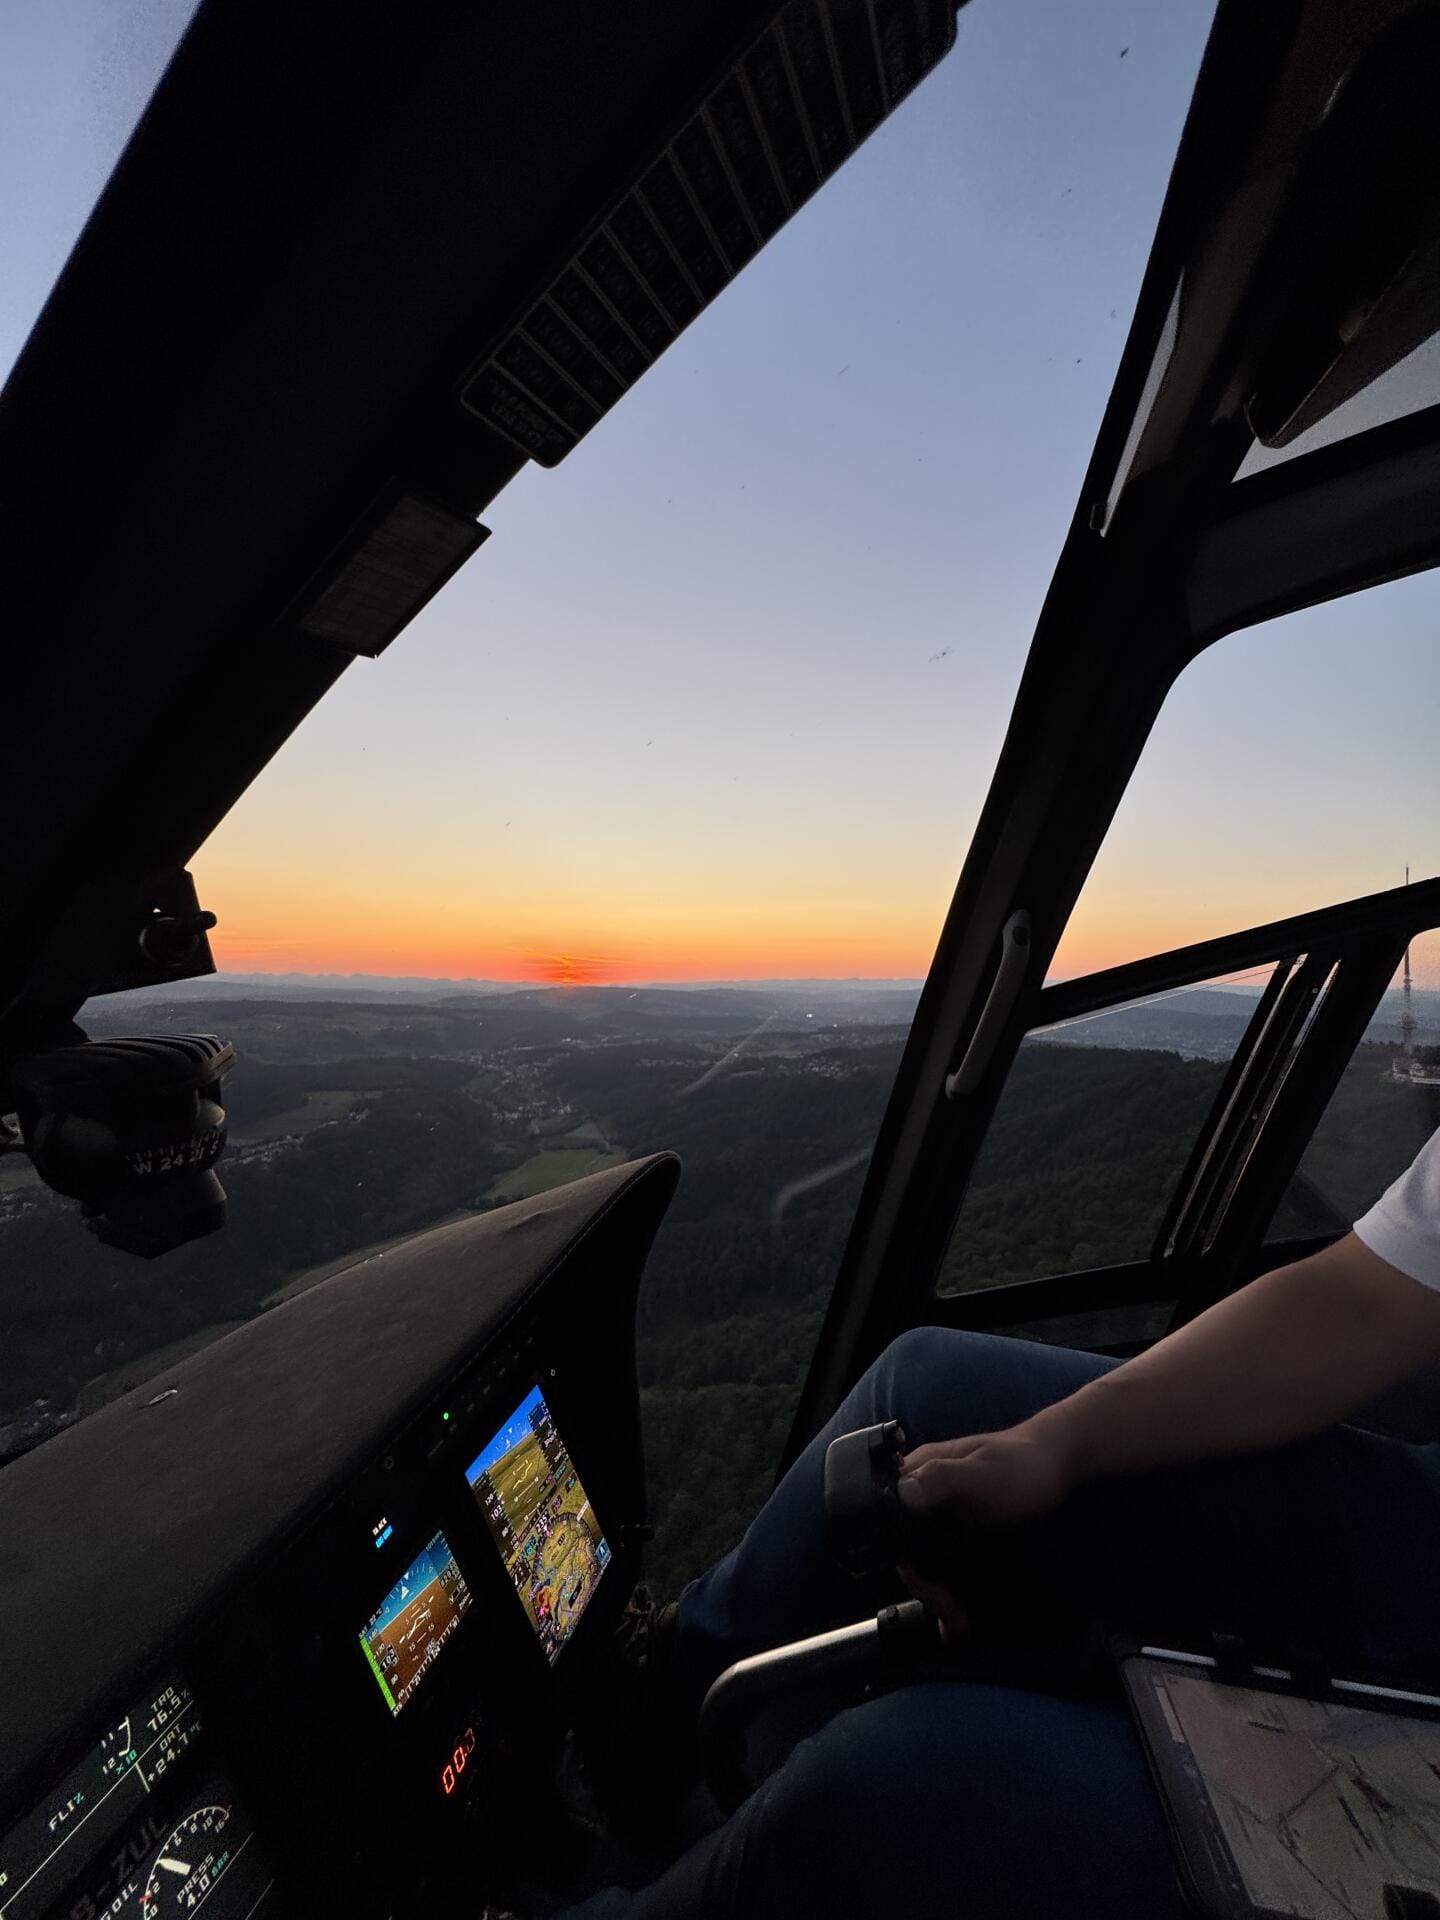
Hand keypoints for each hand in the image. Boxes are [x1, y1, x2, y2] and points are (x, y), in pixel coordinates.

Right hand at [893, 1423, 1076, 1638]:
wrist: (1057, 1462)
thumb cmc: (1022, 1463)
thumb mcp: (984, 1474)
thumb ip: (943, 1478)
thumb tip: (902, 1493)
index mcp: (917, 1472)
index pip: (890, 1524)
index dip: (906, 1562)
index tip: (932, 1591)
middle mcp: (922, 1491)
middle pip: (907, 1546)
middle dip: (925, 1587)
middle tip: (952, 1616)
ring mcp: (941, 1509)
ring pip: (925, 1557)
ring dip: (936, 1593)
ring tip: (957, 1625)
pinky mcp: (960, 1523)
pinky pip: (944, 1558)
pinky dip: (948, 1587)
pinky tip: (959, 1614)